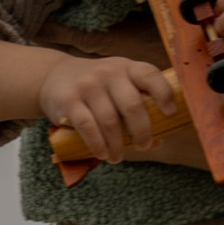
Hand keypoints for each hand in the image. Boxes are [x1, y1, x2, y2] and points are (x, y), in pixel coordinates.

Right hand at [45, 53, 179, 160]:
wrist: (53, 76)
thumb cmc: (97, 88)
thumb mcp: (118, 88)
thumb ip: (139, 109)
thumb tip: (158, 142)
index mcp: (127, 68)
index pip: (150, 75)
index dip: (164, 93)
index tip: (170, 113)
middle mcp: (108, 73)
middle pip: (133, 105)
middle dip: (141, 132)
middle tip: (142, 145)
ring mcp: (88, 85)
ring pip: (110, 122)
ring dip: (117, 145)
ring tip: (118, 157)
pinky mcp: (69, 100)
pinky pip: (88, 128)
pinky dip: (98, 145)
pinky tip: (103, 154)